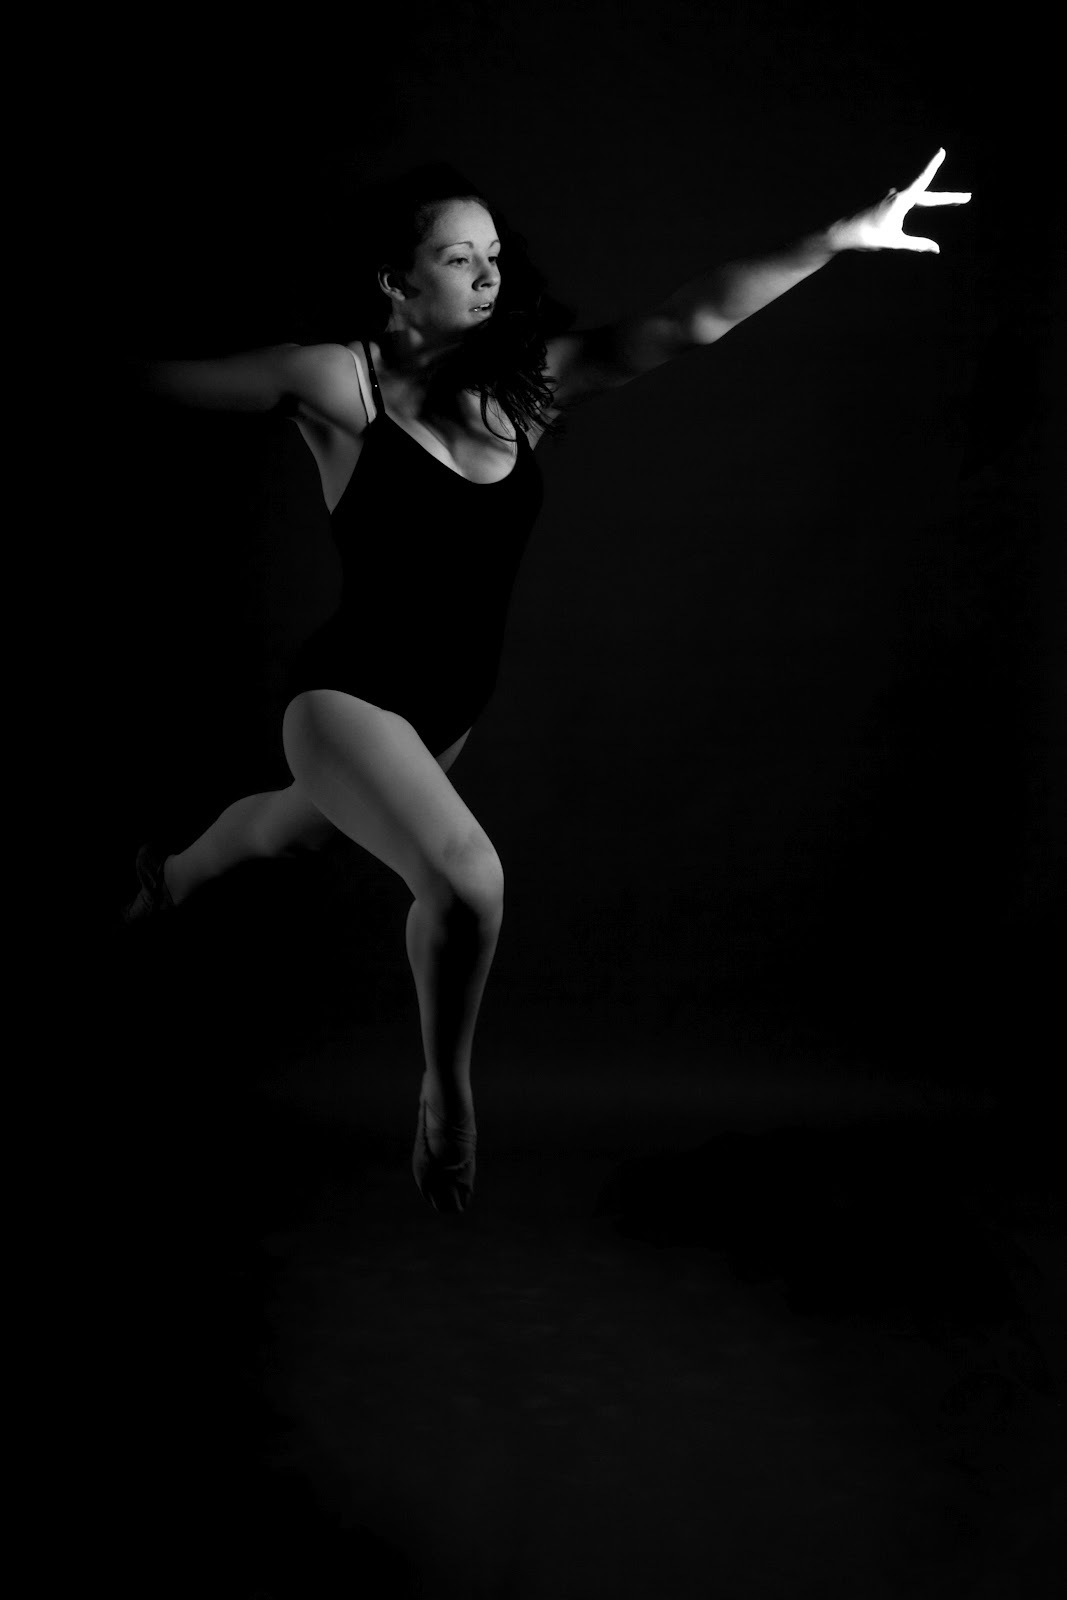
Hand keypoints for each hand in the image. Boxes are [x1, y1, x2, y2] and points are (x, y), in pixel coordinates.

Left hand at [830, 148, 970, 253]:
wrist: (843, 232)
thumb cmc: (868, 237)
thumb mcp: (895, 242)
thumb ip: (917, 244)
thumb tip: (936, 249)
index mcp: (901, 200)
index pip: (922, 181)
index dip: (933, 166)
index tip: (942, 151)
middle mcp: (897, 195)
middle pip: (928, 196)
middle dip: (947, 200)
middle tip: (967, 199)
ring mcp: (890, 197)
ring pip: (914, 201)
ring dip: (926, 206)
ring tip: (910, 221)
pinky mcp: (885, 202)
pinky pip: (902, 206)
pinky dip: (907, 212)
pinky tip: (884, 227)